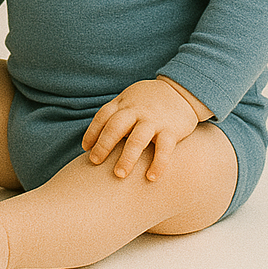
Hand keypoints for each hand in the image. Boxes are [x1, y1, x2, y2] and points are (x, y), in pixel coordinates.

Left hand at [81, 78, 199, 180]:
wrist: (181, 91)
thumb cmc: (148, 100)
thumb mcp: (129, 99)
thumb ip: (113, 114)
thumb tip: (93, 139)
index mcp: (124, 103)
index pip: (103, 116)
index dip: (92, 131)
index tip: (86, 148)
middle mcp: (137, 111)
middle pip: (116, 127)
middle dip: (104, 145)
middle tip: (94, 162)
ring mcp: (154, 120)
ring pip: (138, 139)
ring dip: (127, 157)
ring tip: (119, 175)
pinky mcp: (171, 130)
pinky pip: (164, 148)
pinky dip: (158, 163)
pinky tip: (151, 177)